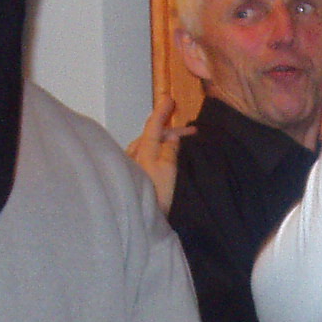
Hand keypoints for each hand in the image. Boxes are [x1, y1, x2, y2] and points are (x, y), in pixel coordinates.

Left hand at [127, 91, 190, 211]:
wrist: (138, 223)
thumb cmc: (154, 195)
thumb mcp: (167, 170)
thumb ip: (170, 150)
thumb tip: (172, 136)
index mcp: (142, 150)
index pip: (153, 126)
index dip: (162, 112)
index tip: (170, 98)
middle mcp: (132, 156)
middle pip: (151, 137)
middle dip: (169, 131)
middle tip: (192, 132)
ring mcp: (129, 168)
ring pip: (146, 148)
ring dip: (162, 142)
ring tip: (177, 143)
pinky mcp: (130, 181)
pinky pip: (143, 159)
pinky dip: (155, 154)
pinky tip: (160, 160)